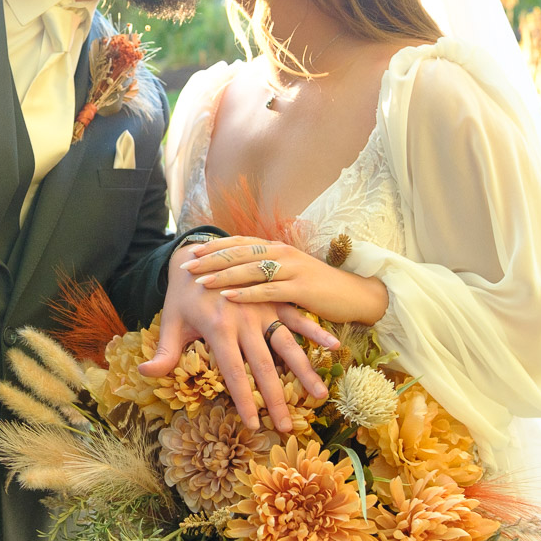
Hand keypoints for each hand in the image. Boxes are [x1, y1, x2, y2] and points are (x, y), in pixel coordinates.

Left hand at [140, 244, 336, 433]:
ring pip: (287, 345)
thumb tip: (146, 373)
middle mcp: (245, 320)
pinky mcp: (276, 298)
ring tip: (319, 396)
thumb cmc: (183, 293)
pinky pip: (298, 318)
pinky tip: (334, 348)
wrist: (198, 252)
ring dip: (304, 372)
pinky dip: (316, 332)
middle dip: (276, 400)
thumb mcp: (170, 321)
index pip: (233, 373)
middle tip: (287, 429)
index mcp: (219, 328)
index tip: (253, 425)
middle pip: (264, 367)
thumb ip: (164, 351)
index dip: (244, 400)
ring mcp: (264, 308)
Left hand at [183, 236, 388, 325]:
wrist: (354, 295)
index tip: (190, 252)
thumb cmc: (318, 288)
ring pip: (250, 269)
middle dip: (211, 260)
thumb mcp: (289, 275)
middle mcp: (282, 253)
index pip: (239, 243)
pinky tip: (227, 298)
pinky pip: (268, 290)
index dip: (214, 247)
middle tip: (186, 266)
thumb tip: (236, 275)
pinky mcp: (301, 288)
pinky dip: (246, 293)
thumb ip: (265, 271)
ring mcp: (292, 268)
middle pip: (240, 253)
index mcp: (277, 248)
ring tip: (200, 282)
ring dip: (223, 275)